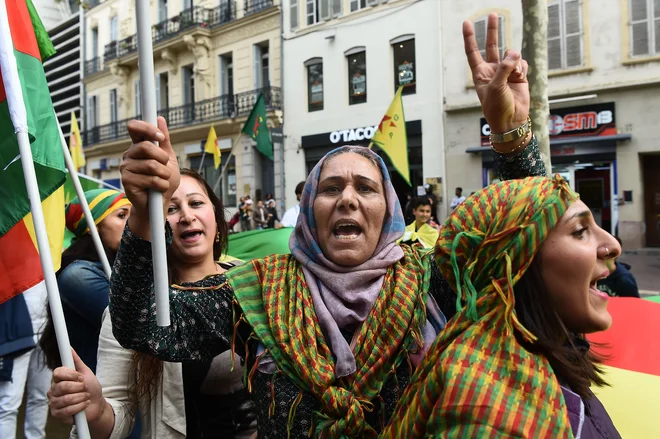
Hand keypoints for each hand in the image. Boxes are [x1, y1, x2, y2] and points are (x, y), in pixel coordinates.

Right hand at [47, 349, 103, 423]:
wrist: (96, 404)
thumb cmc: (90, 388)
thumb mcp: (86, 372)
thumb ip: (76, 361)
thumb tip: (69, 348)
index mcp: (58, 379)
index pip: (57, 372)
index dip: (71, 375)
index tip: (82, 377)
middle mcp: (53, 390)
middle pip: (62, 386)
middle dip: (79, 387)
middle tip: (86, 388)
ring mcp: (53, 403)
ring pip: (66, 399)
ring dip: (81, 397)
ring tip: (86, 396)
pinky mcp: (56, 414)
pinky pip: (67, 410)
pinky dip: (80, 406)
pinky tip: (85, 404)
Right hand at [121, 117, 179, 218]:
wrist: (160, 202)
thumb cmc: (164, 180)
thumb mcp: (169, 158)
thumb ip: (164, 140)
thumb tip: (160, 119)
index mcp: (139, 146)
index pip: (134, 128)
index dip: (147, 128)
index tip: (161, 138)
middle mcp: (130, 155)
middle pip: (145, 146)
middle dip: (162, 158)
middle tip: (165, 167)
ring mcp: (126, 167)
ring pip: (150, 165)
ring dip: (164, 174)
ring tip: (162, 180)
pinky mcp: (126, 181)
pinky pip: (150, 179)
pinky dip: (161, 185)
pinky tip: (158, 189)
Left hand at [463, 13, 529, 133]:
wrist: (511, 121)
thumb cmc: (497, 108)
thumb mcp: (495, 87)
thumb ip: (504, 68)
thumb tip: (514, 53)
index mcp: (480, 74)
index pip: (472, 52)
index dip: (469, 37)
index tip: (466, 22)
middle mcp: (492, 70)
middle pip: (491, 45)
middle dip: (492, 30)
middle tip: (493, 14)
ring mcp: (506, 72)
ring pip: (512, 55)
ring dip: (514, 62)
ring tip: (514, 77)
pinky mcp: (519, 75)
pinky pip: (522, 63)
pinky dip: (522, 69)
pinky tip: (520, 79)